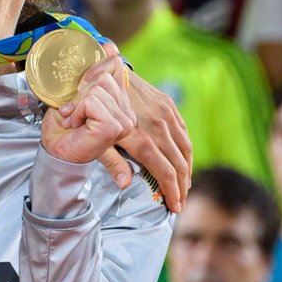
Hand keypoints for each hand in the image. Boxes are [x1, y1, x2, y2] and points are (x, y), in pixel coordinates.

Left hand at [42, 45, 135, 165]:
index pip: (113, 66)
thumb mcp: (80, 93)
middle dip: (81, 93)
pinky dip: (77, 111)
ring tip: (76, 120)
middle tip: (74, 113)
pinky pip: (92, 101)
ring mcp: (125, 121)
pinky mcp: (114, 126)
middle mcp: (129, 113)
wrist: (55, 149)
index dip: (89, 75)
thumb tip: (110, 44)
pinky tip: (77, 124)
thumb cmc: (65, 126)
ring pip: (97, 88)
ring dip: (77, 105)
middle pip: (103, 77)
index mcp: (124, 104)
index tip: (78, 95)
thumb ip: (98, 71)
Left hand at [99, 69, 191, 210]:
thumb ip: (111, 162)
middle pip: (179, 164)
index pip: (164, 173)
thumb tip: (124, 185)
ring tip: (184, 187)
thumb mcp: (96, 138)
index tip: (174, 208)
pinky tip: (183, 161)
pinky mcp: (168, 105)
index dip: (171, 193)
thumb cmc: (94, 109)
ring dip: (187, 170)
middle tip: (180, 204)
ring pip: (186, 149)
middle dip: (182, 187)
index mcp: (141, 140)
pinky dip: (186, 150)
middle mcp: (159, 128)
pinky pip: (183, 132)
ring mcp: (166, 115)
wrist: (102, 73)